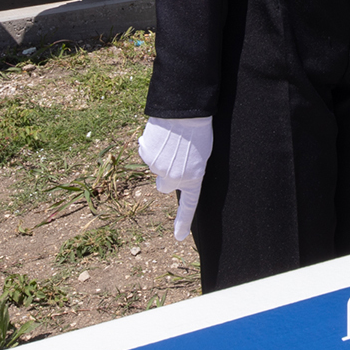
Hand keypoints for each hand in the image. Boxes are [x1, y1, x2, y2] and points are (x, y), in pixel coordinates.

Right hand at [138, 116, 213, 240]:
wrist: (184, 112)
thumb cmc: (199, 130)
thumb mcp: (202, 154)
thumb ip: (190, 170)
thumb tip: (177, 178)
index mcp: (193, 178)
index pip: (189, 205)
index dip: (184, 222)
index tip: (179, 237)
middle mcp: (174, 178)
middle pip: (164, 185)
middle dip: (165, 176)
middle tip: (173, 157)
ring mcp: (158, 168)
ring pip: (155, 166)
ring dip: (161, 156)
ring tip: (172, 138)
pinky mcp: (146, 156)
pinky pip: (147, 153)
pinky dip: (152, 145)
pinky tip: (161, 134)